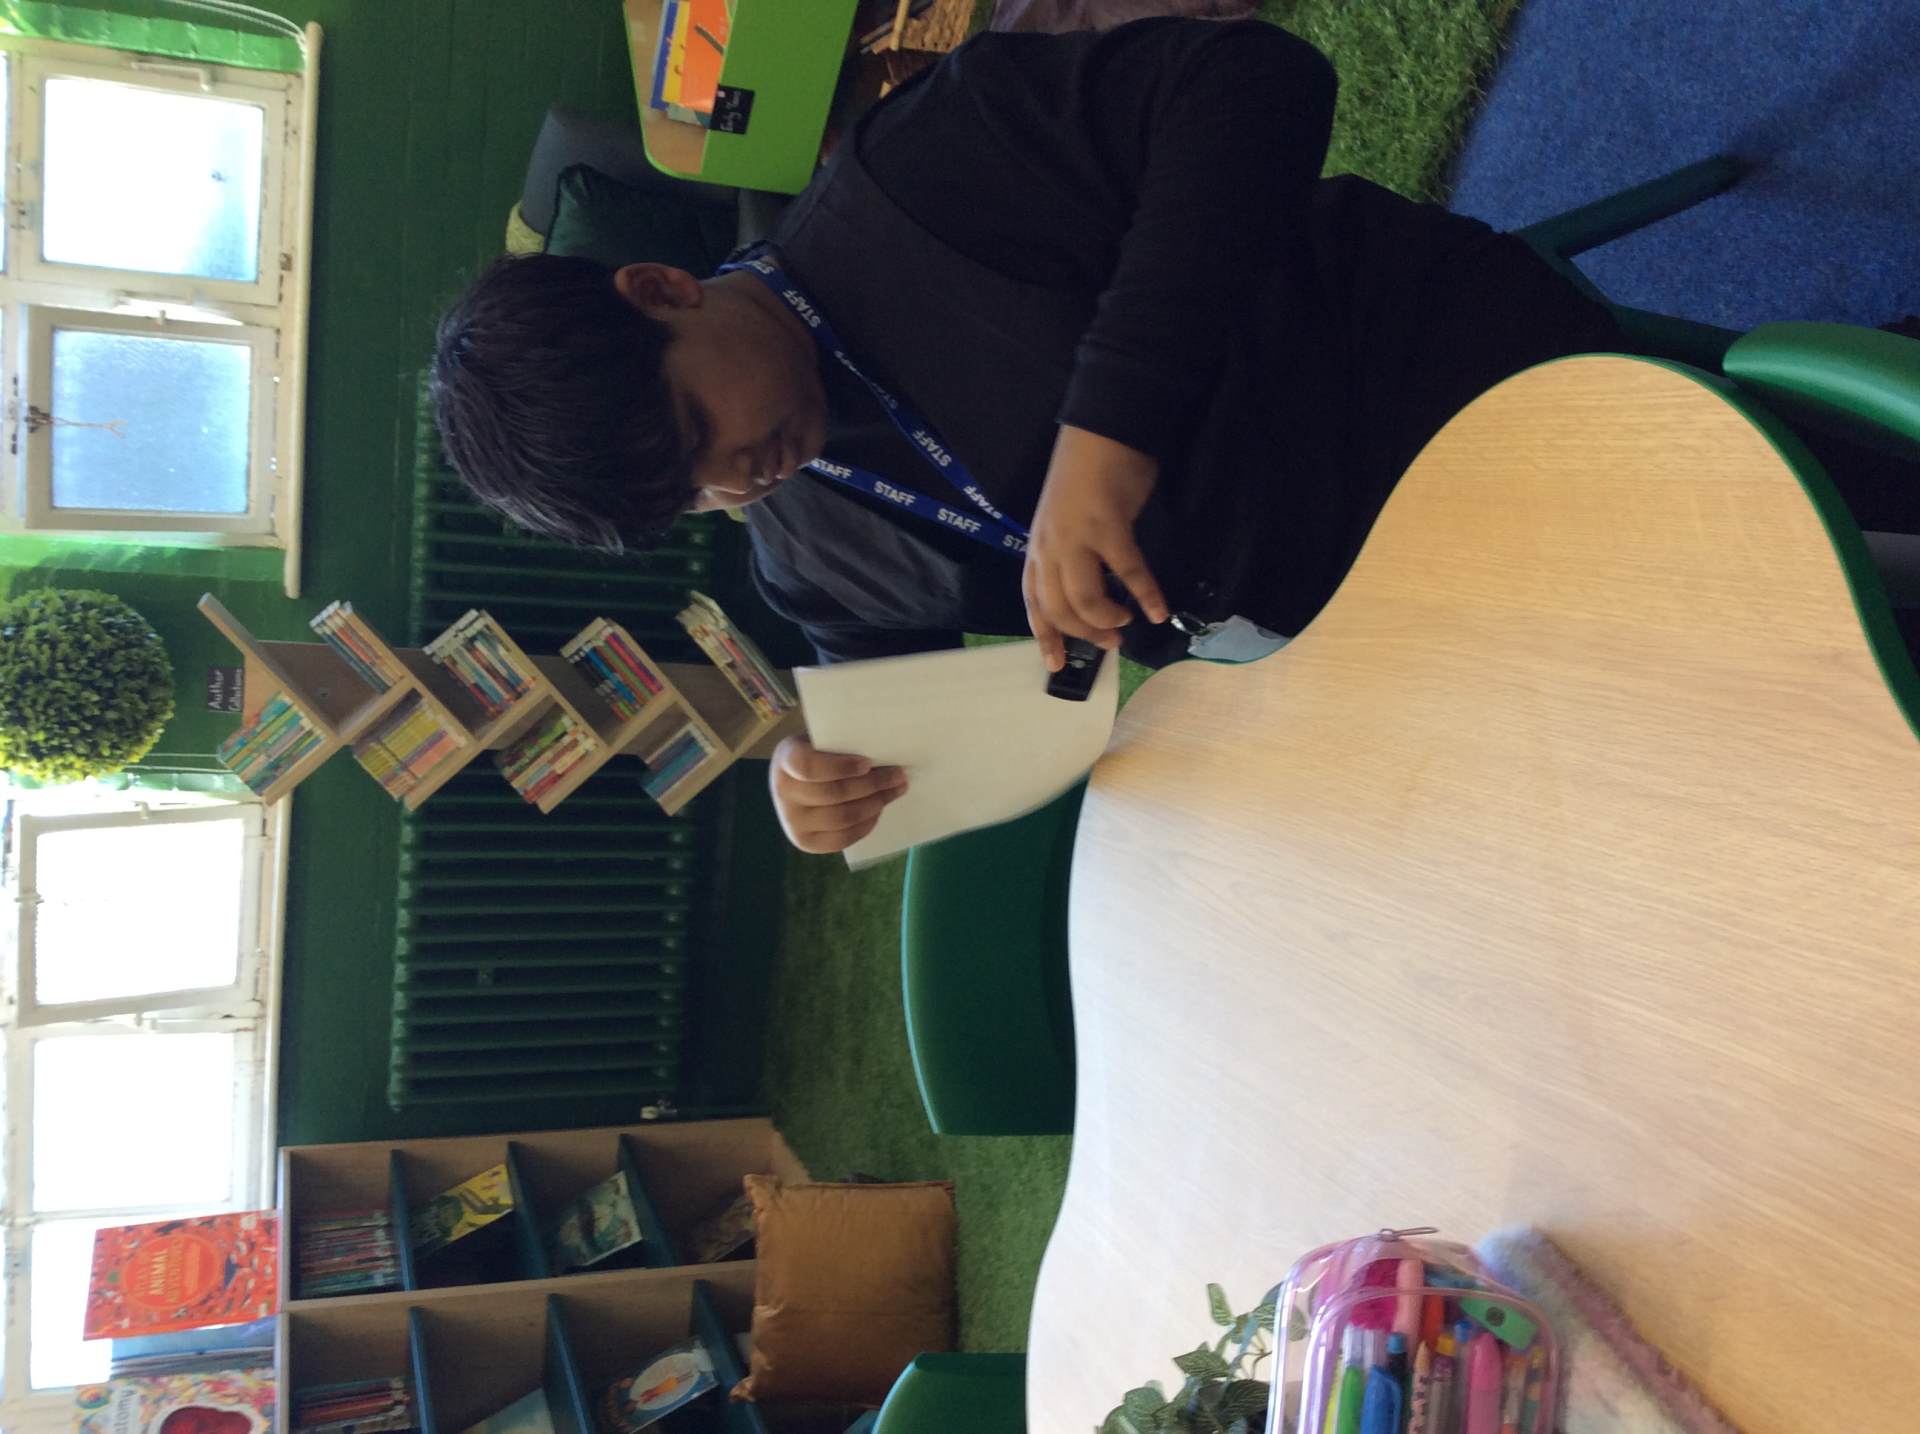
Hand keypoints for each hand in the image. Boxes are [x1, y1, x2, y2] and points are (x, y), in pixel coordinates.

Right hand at [769, 734, 908, 853]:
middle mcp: (783, 792)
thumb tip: (886, 751)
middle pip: (833, 794)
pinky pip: (842, 839)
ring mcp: (792, 821)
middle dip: (872, 785)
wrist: (795, 779)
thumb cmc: (818, 752)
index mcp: (786, 759)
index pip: (808, 766)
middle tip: (898, 775)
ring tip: (895, 790)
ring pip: (842, 818)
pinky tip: (878, 810)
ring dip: (875, 804)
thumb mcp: (823, 739)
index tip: (867, 763)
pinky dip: (865, 825)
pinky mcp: (805, 842)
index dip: (840, 767)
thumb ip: (844, 744)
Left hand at [1023, 425, 1169, 669]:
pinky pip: (1128, 572)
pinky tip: (1159, 610)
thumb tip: (1088, 593)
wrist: (1102, 431)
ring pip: (1084, 599)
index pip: (1034, 603)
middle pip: (1060, 609)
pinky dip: (1145, 595)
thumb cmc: (1086, 476)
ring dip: (1107, 620)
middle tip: (1111, 643)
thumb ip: (1070, 556)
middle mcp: (1050, 548)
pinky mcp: (1107, 527)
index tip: (1057, 665)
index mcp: (1038, 548)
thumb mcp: (1065, 522)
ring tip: (1127, 623)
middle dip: (1085, 633)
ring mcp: (1076, 538)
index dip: (1045, 637)